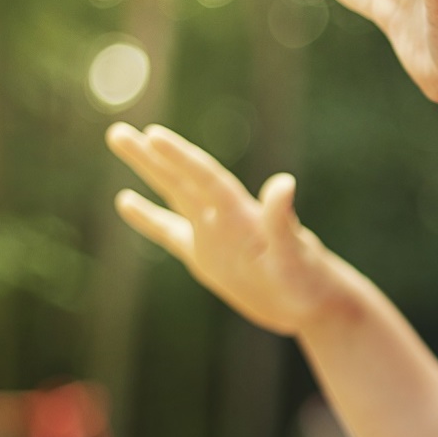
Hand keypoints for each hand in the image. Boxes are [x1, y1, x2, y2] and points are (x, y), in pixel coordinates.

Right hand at [107, 122, 368, 337]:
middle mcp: (224, 219)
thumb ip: (283, 222)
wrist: (319, 305)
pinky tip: (126, 201)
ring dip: (148, 170)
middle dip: (153, 157)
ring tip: (121, 138)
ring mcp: (214, 235)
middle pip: (184, 180)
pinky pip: (171, 233)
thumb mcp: (296, 256)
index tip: (153, 136)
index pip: (207, 180)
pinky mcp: (208, 258)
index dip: (181, 159)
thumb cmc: (311, 282)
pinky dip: (148, 218)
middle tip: (118, 131)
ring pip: (174, 195)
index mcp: (242, 215)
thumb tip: (285, 182)